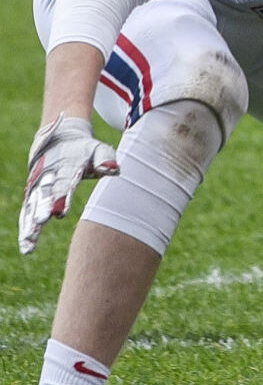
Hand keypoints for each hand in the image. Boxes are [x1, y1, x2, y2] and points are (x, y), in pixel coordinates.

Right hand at [19, 114, 118, 254]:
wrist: (59, 138)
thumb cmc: (85, 150)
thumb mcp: (97, 149)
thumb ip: (106, 159)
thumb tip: (115, 170)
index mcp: (67, 165)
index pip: (65, 182)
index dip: (62, 196)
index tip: (60, 212)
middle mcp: (48, 176)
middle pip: (45, 194)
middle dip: (43, 208)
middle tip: (42, 222)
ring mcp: (38, 185)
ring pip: (33, 205)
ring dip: (30, 222)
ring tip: (29, 241)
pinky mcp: (32, 194)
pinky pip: (27, 212)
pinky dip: (26, 227)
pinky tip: (27, 246)